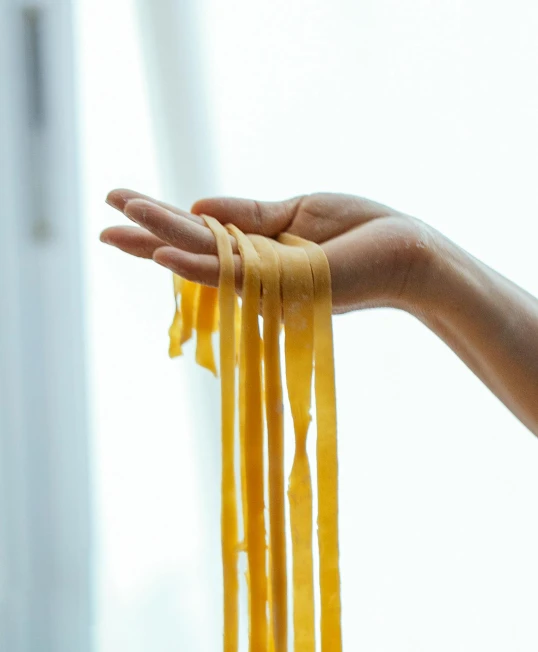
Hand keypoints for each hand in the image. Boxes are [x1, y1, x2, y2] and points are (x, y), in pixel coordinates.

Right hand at [101, 189, 435, 313]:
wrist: (405, 251)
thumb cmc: (357, 232)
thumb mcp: (295, 210)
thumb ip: (246, 214)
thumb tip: (197, 207)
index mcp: (256, 247)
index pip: (200, 232)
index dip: (161, 217)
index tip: (122, 201)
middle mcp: (255, 267)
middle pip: (191, 248)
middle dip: (146, 231)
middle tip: (103, 219)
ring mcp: (267, 279)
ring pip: (203, 259)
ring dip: (158, 241)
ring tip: (116, 225)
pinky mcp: (284, 284)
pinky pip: (234, 275)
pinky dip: (196, 267)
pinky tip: (160, 257)